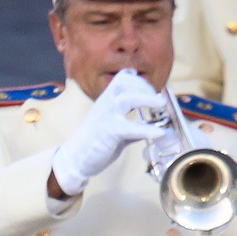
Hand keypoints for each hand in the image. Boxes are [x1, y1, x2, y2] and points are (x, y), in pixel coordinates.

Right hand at [49, 68, 169, 197]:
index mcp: (106, 99)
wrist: (75, 157)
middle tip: (159, 99)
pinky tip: (159, 133)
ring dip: (147, 99)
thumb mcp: (116, 129)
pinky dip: (146, 129)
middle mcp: (105, 103)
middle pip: (125, 82)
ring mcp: (106, 116)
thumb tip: (153, 128)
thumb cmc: (95, 142)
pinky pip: (129, 127)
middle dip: (144, 86)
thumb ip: (133, 126)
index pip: (122, 77)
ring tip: (161, 104)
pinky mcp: (108, 132)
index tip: (151, 89)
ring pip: (127, 98)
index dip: (139, 80)